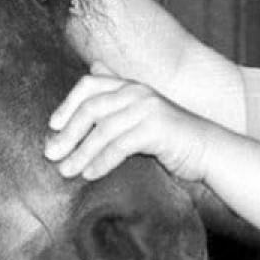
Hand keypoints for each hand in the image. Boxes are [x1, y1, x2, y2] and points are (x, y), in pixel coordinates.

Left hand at [45, 66, 217, 182]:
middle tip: (50, 154)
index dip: (67, 103)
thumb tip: (87, 87)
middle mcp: (137, 92)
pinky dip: (102, 161)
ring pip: (103, 130)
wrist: (210, 151)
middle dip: (67, 133)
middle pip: (91, 108)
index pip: (89, 85)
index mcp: (130, 86)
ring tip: (65, 171)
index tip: (52, 125)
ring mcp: (148, 108)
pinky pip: (120, 145)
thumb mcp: (139, 119)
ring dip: (80, 152)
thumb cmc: (171, 140)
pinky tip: (90, 175)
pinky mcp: (156, 129)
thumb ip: (115, 107)